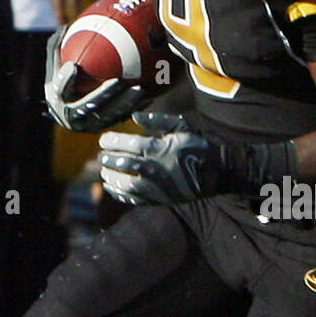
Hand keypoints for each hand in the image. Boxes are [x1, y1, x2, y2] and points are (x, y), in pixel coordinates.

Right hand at [44, 26, 143, 132]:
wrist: (68, 114)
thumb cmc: (62, 83)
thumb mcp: (55, 67)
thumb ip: (57, 48)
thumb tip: (64, 26)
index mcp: (57, 99)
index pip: (59, 90)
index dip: (65, 80)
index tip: (73, 67)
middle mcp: (70, 116)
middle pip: (87, 106)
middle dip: (103, 95)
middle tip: (117, 81)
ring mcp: (88, 125)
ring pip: (108, 116)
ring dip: (124, 104)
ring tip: (139, 90)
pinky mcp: (104, 128)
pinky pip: (121, 118)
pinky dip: (134, 108)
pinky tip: (149, 97)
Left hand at [99, 111, 223, 206]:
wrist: (214, 174)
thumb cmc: (196, 147)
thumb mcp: (181, 127)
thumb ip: (157, 121)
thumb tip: (134, 116)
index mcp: (157, 148)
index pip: (126, 144)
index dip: (111, 141)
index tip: (103, 140)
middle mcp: (153, 168)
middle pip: (122, 163)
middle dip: (107, 159)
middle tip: (101, 156)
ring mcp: (154, 186)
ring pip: (123, 182)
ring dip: (110, 176)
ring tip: (104, 171)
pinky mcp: (157, 199)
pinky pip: (132, 198)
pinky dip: (118, 193)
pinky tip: (111, 186)